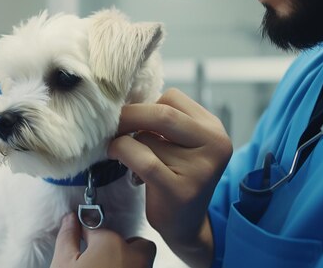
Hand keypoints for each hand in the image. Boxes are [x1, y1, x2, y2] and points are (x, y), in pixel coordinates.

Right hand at [51, 213, 155, 267]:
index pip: (98, 229)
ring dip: (129, 260)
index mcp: (111, 244)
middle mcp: (134, 257)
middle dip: (123, 246)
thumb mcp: (62, 264)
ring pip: (143, 259)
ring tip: (107, 266)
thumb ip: (67, 238)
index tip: (79, 239)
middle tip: (102, 257)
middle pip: (137, 242)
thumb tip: (69, 220)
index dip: (86, 234)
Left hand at [108, 88, 232, 267]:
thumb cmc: (175, 176)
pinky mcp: (179, 190)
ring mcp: (199, 169)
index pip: (172, 98)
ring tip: (130, 157)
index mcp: (214, 130)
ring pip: (147, 137)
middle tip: (108, 121)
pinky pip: (141, 158)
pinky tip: (115, 154)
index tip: (131, 118)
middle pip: (162, 112)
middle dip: (128, 114)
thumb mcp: (181, 144)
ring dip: (128, 142)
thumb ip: (163, 122)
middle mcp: (214, 146)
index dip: (145, 105)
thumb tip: (121, 98)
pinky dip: (121, 150)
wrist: (186, 225)